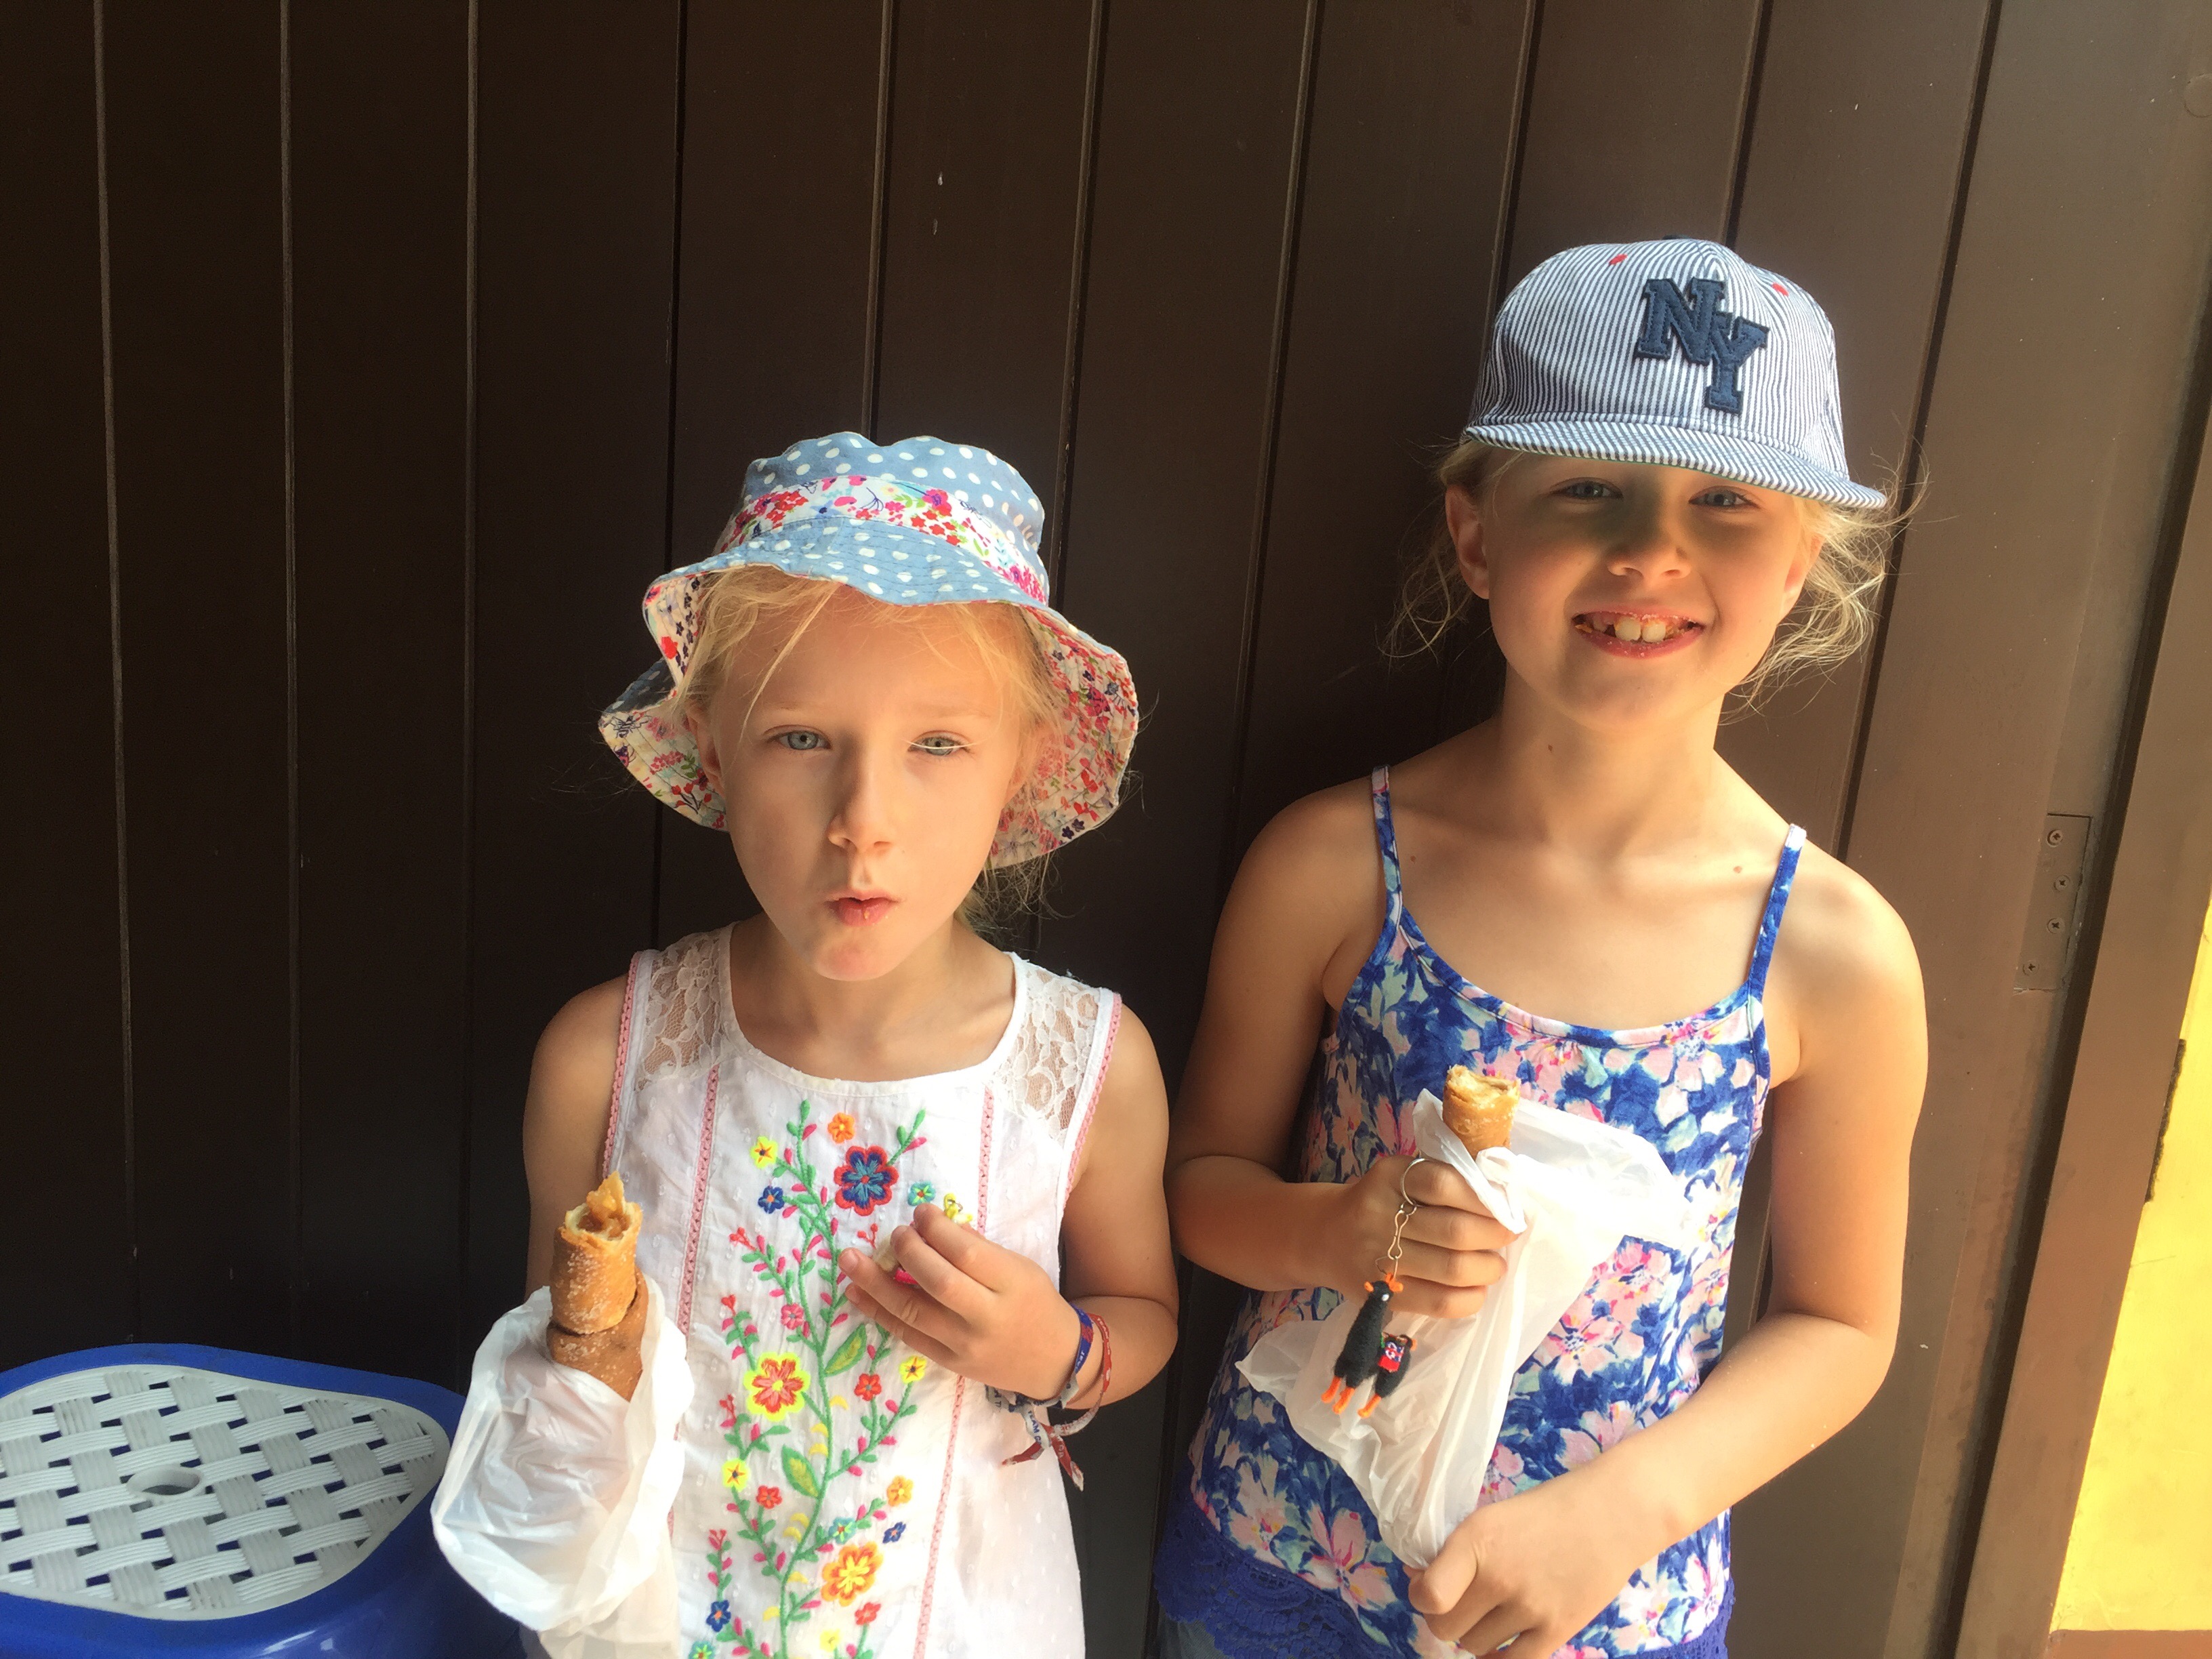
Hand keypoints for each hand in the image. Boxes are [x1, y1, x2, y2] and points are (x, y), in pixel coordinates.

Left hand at [838, 1204, 1083, 1399]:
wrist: (1053, 1360)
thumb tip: (934, 1227)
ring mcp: (964, 1344)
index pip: (967, 1253)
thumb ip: (980, 1249)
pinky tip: (856, 1293)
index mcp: (1011, 1284)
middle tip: (895, 1233)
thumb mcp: (1019, 1267)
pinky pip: (908, 1335)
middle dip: (909, 1252)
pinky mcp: (948, 1362)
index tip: (921, 1212)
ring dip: (876, 1284)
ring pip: (913, 1312)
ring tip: (850, 1260)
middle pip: (939, 1282)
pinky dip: (879, 1312)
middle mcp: (986, 1317)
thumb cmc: (1035, 1302)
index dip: (938, 1229)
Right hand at [1329, 1154, 1515, 1317]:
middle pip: (1454, 1231)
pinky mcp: (1382, 1294)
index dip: (1483, 1198)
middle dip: (1495, 1236)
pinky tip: (1476, 1290)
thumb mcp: (1400, 1177)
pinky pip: (1439, 1302)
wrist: (1324, 1236)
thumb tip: (1502, 1200)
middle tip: (1507, 1236)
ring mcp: (1379, 1259)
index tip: (1506, 1206)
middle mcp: (1379, 1215)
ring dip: (1487, 1269)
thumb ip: (1443, 1181)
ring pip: (1452, 1269)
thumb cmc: (1380, 1202)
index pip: (1443, 1183)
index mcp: (1388, 1177)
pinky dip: (1470, 1299)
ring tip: (1494, 1265)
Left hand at [1408, 1472, 1646, 1654]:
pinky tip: (1508, 1639)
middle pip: (1446, 1629)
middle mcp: (1498, 1577)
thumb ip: (1457, 1551)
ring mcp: (1529, 1608)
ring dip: (1478, 1634)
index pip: (1428, 1595)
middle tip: (1464, 1603)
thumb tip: (1418, 1581)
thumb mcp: (1492, 1518)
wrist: (1611, 1514)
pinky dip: (1503, 1656)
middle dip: (1448, 1618)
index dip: (1421, 1597)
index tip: (1429, 1589)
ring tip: (1494, 1613)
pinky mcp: (1558, 1630)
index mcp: (1475, 1540)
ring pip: (1476, 1648)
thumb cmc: (1547, 1511)